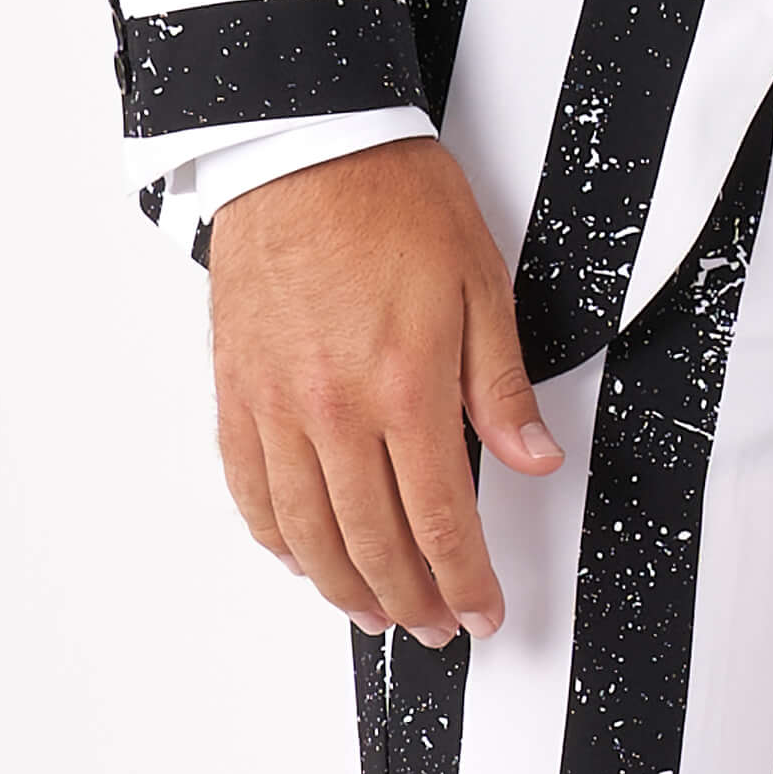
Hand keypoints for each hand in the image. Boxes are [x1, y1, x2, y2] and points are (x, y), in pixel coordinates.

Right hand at [208, 138, 559, 643]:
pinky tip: (304, 557)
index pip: (442, 522)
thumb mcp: (479, 281)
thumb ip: (501, 384)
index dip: (467, 581)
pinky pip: (251, 491)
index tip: (483, 611)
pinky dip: (278, 540)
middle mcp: (334, 412)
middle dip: (412, 602)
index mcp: (405, 387)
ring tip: (375, 614)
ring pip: (308, 535)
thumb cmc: (393, 199)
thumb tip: (535, 460)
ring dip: (345, 589)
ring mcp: (277, 406)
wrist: (305, 146)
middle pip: (374, 545)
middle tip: (438, 627)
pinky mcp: (237, 391)